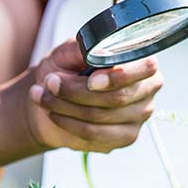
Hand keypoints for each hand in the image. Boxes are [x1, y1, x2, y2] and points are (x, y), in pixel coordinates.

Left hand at [19, 40, 162, 153]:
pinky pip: (94, 134)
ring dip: (65, 106)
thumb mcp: (68, 51)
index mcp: (142, 63)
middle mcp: (146, 91)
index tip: (91, 80)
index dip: (118, 76)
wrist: (54, 97)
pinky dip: (68, 123)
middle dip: (77, 91)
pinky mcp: (123, 138)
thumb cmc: (65, 68)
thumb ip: (83, 48)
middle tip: (49, 81)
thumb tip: (96, 51)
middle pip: (118, 97)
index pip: (145, 69)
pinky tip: (54, 113)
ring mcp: (138, 118)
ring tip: (41, 95)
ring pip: (101, 117)